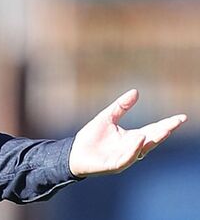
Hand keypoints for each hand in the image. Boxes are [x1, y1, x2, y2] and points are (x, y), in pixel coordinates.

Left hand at [69, 89, 186, 177]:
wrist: (74, 152)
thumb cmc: (92, 136)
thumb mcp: (107, 116)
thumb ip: (121, 106)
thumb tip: (136, 91)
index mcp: (133, 137)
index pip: (154, 130)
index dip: (167, 124)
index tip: (181, 117)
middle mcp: (133, 148)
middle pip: (153, 139)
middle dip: (166, 131)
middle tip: (177, 122)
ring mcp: (125, 157)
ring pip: (142, 149)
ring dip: (152, 139)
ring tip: (163, 129)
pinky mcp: (115, 165)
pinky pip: (128, 158)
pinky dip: (134, 150)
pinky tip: (139, 140)